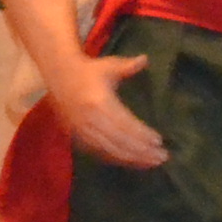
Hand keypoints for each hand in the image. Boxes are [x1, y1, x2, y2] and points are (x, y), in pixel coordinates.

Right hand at [46, 50, 170, 168]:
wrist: (59, 76)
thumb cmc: (88, 71)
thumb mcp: (108, 65)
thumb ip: (127, 66)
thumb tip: (145, 59)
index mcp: (99, 102)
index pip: (124, 123)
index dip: (142, 135)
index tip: (159, 141)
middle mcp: (90, 120)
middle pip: (119, 142)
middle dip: (142, 152)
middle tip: (163, 157)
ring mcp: (83, 131)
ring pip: (111, 151)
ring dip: (133, 159)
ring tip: (152, 162)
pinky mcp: (78, 138)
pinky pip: (101, 153)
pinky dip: (119, 159)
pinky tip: (134, 162)